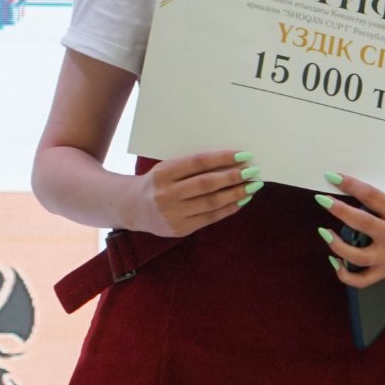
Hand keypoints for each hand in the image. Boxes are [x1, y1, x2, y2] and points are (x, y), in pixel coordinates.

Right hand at [125, 150, 258, 237]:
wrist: (131, 207)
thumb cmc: (156, 182)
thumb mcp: (167, 168)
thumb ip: (192, 167)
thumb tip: (229, 163)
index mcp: (163, 173)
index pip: (198, 162)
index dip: (222, 158)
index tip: (243, 155)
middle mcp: (166, 194)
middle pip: (206, 184)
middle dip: (233, 177)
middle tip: (253, 171)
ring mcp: (172, 214)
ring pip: (211, 203)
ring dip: (235, 194)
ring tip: (252, 187)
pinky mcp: (179, 229)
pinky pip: (209, 219)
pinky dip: (227, 209)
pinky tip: (240, 201)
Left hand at [313, 171, 384, 288]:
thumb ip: (383, 201)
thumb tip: (352, 189)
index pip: (372, 196)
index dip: (350, 185)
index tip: (333, 176)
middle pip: (362, 224)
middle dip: (339, 210)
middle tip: (322, 199)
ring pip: (357, 256)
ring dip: (336, 245)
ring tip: (324, 232)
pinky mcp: (384, 271)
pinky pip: (361, 280)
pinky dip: (344, 274)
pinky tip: (334, 261)